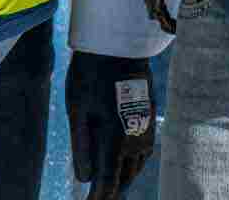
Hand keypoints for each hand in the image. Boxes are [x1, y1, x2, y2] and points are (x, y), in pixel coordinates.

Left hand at [65, 50, 157, 198]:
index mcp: (115, 141)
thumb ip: (82, 148)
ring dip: (120, 177)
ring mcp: (146, 129)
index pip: (107, 185)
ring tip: (104, 182)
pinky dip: (129, 162)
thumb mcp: (77, 112)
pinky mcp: (150, 119)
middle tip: (94, 197)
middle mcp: (136, 140)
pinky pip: (141, 152)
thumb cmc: (91, 75)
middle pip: (123, 180)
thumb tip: (85, 179)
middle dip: (109, 191)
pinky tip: (118, 159)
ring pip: (134, 167)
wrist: (119, 44)